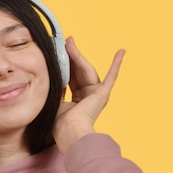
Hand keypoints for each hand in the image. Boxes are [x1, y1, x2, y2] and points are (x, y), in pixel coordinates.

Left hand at [53, 37, 124, 153]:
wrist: (69, 131)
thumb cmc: (60, 123)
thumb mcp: (55, 101)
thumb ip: (57, 88)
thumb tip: (51, 74)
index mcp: (77, 101)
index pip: (70, 78)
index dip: (66, 65)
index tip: (60, 52)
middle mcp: (88, 97)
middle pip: (78, 71)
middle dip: (71, 56)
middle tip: (65, 41)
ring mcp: (97, 94)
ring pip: (87, 70)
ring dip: (79, 56)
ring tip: (70, 42)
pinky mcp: (103, 93)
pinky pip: (112, 76)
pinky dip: (117, 64)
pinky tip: (121, 52)